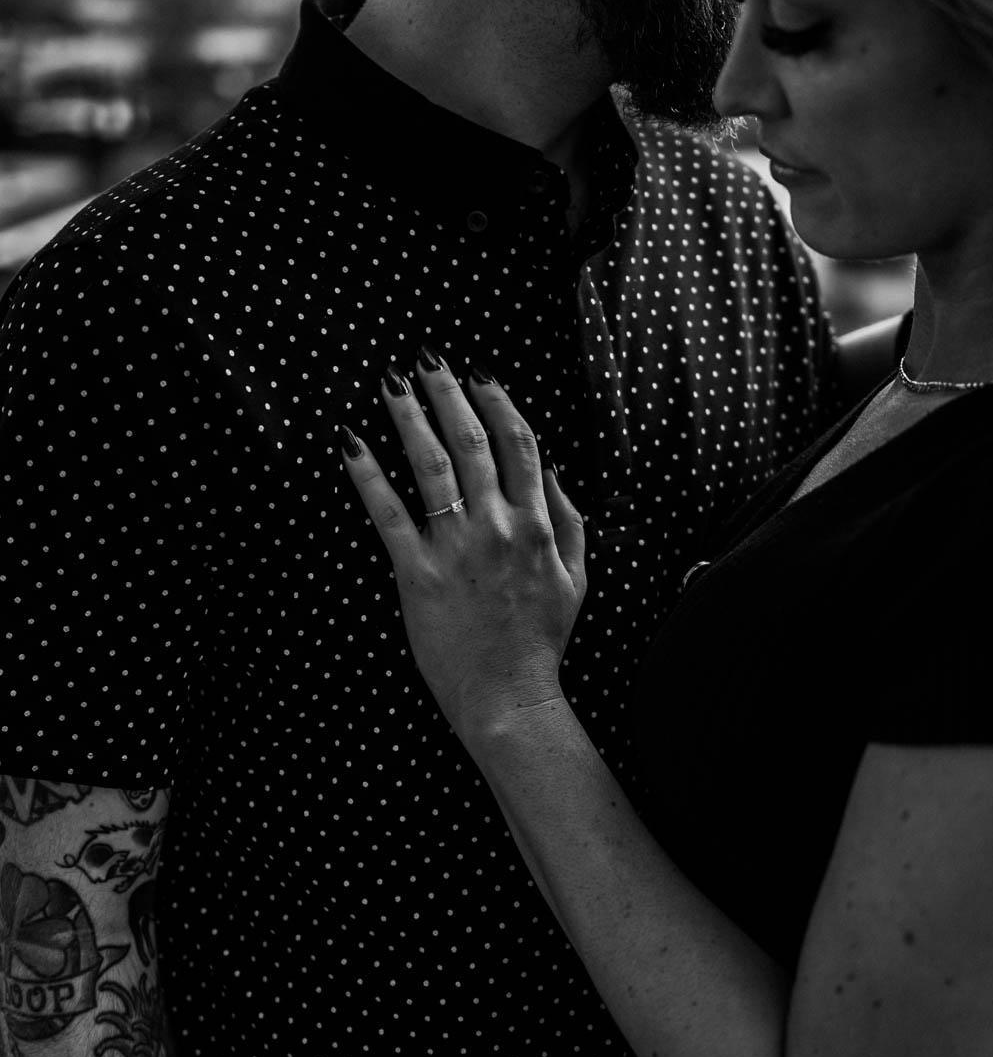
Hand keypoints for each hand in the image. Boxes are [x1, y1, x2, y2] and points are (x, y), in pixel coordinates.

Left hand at [340, 356, 586, 740]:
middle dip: (448, 394)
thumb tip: (554, 469)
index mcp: (538, 525)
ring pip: (432, 466)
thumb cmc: (541, 640)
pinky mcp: (417, 574)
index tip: (480, 374)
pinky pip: (389, 513)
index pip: (519, 445)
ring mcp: (457, 549)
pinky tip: (352, 442)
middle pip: (472, 442)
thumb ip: (570, 520)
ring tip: (390, 384)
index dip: (499, 402)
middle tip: (426, 358)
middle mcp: (499, 527)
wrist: (509, 697)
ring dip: (409, 417)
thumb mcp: (576, 577)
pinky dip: (368, 474)